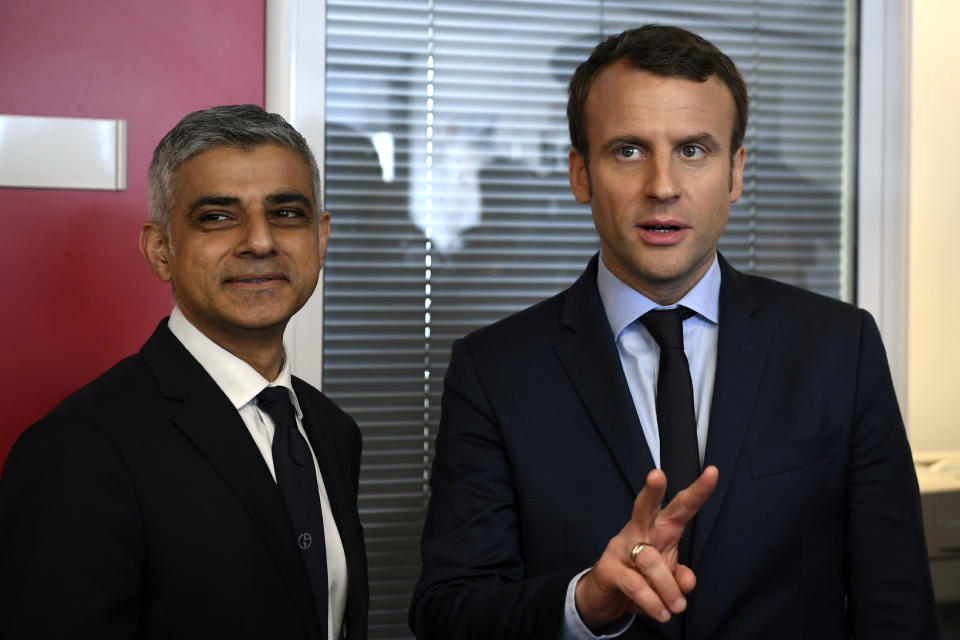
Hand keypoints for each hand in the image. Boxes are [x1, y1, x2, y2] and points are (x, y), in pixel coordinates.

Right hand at [574, 466, 718, 627]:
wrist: (606, 598)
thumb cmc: (640, 579)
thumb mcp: (669, 581)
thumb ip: (681, 578)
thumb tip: (686, 581)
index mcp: (660, 529)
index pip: (681, 508)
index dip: (698, 492)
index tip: (712, 472)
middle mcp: (640, 531)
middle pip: (646, 506)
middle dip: (653, 491)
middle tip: (657, 475)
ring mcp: (620, 547)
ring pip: (650, 560)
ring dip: (667, 589)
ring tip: (675, 608)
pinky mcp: (608, 567)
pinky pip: (635, 584)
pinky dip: (652, 602)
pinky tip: (660, 612)